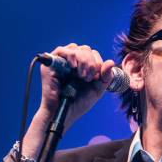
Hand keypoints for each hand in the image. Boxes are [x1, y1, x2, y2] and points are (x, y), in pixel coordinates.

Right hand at [21, 43, 115, 157]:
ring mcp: (61, 62)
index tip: (95, 78)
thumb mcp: (97, 89)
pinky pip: (61, 50)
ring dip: (83, 60)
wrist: (64, 113)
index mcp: (82, 67)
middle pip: (85, 49)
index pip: (93, 54)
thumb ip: (105, 77)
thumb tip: (110, 62)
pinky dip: (70, 55)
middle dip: (91, 62)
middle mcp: (71, 62)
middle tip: (88, 78)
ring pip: (75, 48)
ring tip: (81, 75)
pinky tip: (74, 66)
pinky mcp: (50, 64)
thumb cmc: (78, 103)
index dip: (97, 62)